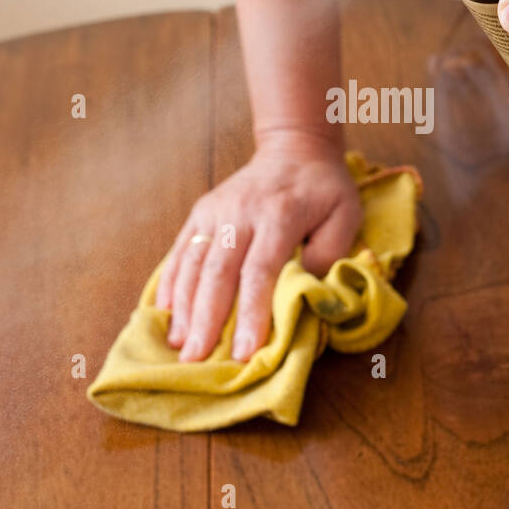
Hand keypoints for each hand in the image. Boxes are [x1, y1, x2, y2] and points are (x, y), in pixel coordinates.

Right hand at [154, 132, 361, 362]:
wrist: (294, 149)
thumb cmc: (324, 189)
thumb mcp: (345, 215)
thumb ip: (328, 253)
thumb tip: (303, 292)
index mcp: (279, 214)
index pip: (259, 271)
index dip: (250, 313)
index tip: (243, 352)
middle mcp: (240, 212)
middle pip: (218, 272)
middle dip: (206, 319)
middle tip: (197, 360)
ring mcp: (215, 211)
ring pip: (193, 263)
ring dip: (183, 307)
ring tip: (178, 345)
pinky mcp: (200, 212)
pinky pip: (180, 251)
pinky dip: (170, 283)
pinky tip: (164, 313)